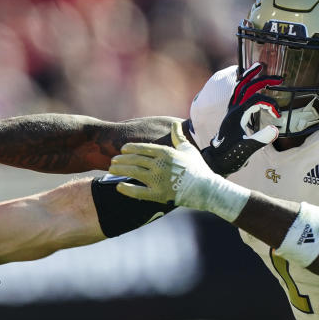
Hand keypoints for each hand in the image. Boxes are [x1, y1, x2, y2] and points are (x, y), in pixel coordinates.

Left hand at [110, 121, 249, 221]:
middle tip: (113, 160)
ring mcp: (158, 180)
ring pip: (133, 172)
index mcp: (166, 153)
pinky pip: (138, 191)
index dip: (130, 148)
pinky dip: (126, 189)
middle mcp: (160, 164)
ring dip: (120, 170)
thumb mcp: (188, 149)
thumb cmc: (198, 168)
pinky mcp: (158, 195)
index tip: (122, 149)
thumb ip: (178, 137)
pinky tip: (118, 186)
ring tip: (111, 170)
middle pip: (134, 159)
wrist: (206, 189)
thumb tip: (175, 124)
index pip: (142, 148)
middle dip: (121, 159)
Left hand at [200, 62, 279, 175]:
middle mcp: (232, 109)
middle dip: (263, 80)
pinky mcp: (231, 114)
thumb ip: (260, 139)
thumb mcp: (247, 148)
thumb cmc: (232, 155)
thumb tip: (275, 130)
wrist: (218, 160)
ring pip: (239, 86)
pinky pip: (236, 94)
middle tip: (280, 78)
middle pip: (247, 86)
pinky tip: (247, 80)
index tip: (278, 116)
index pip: (256, 99)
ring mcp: (230, 111)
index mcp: (237, 114)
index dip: (270, 104)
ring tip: (259, 66)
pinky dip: (242, 84)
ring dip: (249, 76)